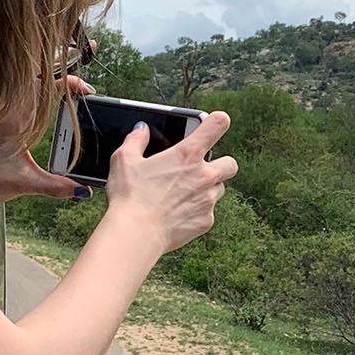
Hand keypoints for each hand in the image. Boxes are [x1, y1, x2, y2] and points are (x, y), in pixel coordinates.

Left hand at [0, 80, 86, 206]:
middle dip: (65, 74)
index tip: (87, 90)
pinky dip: (46, 95)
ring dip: (55, 83)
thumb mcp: (24, 184)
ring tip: (78, 89)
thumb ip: (55, 187)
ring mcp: (9, 115)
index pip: (44, 87)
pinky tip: (58, 104)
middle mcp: (12, 111)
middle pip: (42, 79)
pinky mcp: (8, 122)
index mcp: (16, 118)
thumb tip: (83, 189)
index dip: (68, 82)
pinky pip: (30, 100)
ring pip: (35, 87)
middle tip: (87, 81)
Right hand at [102, 109, 235, 253]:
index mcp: (187, 154)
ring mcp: (208, 200)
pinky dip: (198, 212)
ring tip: (184, 194)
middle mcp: (204, 175)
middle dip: (221, 164)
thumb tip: (141, 130)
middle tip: (201, 169)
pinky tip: (178, 214)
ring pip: (220, 189)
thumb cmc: (130, 196)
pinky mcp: (206, 221)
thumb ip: (135, 140)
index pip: (217, 125)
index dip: (218, 122)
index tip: (216, 122)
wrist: (136, 233)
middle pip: (230, 164)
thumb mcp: (124, 160)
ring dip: (208, 189)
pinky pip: (208, 212)